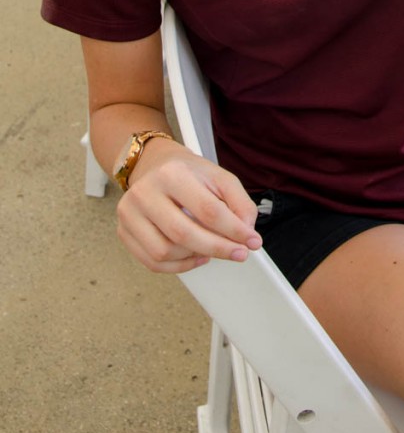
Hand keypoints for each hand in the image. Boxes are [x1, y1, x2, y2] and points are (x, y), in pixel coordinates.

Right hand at [115, 141, 261, 273]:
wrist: (154, 165)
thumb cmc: (188, 174)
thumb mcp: (219, 177)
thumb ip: (240, 202)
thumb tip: (247, 232)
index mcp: (172, 174)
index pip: (207, 210)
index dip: (233, 231)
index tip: (251, 242)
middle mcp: (145, 193)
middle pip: (184, 234)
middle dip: (217, 248)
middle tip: (239, 253)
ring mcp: (129, 214)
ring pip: (165, 252)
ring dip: (195, 256)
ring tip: (212, 249)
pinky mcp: (123, 232)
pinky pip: (152, 262)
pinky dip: (179, 266)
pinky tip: (195, 256)